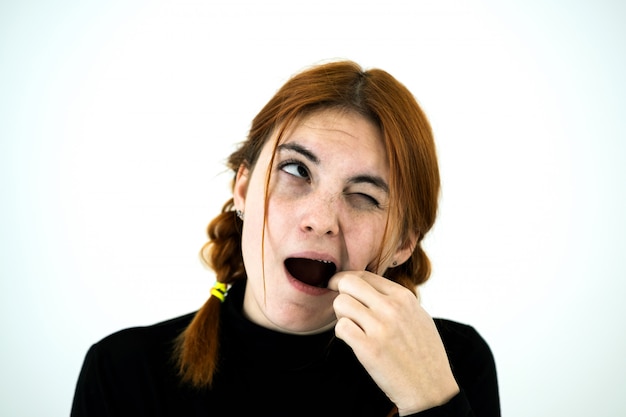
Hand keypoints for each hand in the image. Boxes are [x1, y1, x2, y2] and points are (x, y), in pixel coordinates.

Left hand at [327, 271, 459, 414]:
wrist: (431, 388)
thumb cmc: (425, 354)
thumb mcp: (418, 316)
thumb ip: (395, 300)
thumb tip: (368, 287)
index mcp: (404, 297)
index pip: (365, 275)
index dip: (348, 279)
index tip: (340, 285)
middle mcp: (392, 308)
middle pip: (348, 283)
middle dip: (338, 290)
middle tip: (336, 299)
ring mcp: (380, 328)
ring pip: (341, 304)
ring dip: (340, 314)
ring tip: (351, 325)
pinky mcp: (368, 348)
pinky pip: (341, 327)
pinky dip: (341, 333)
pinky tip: (352, 339)